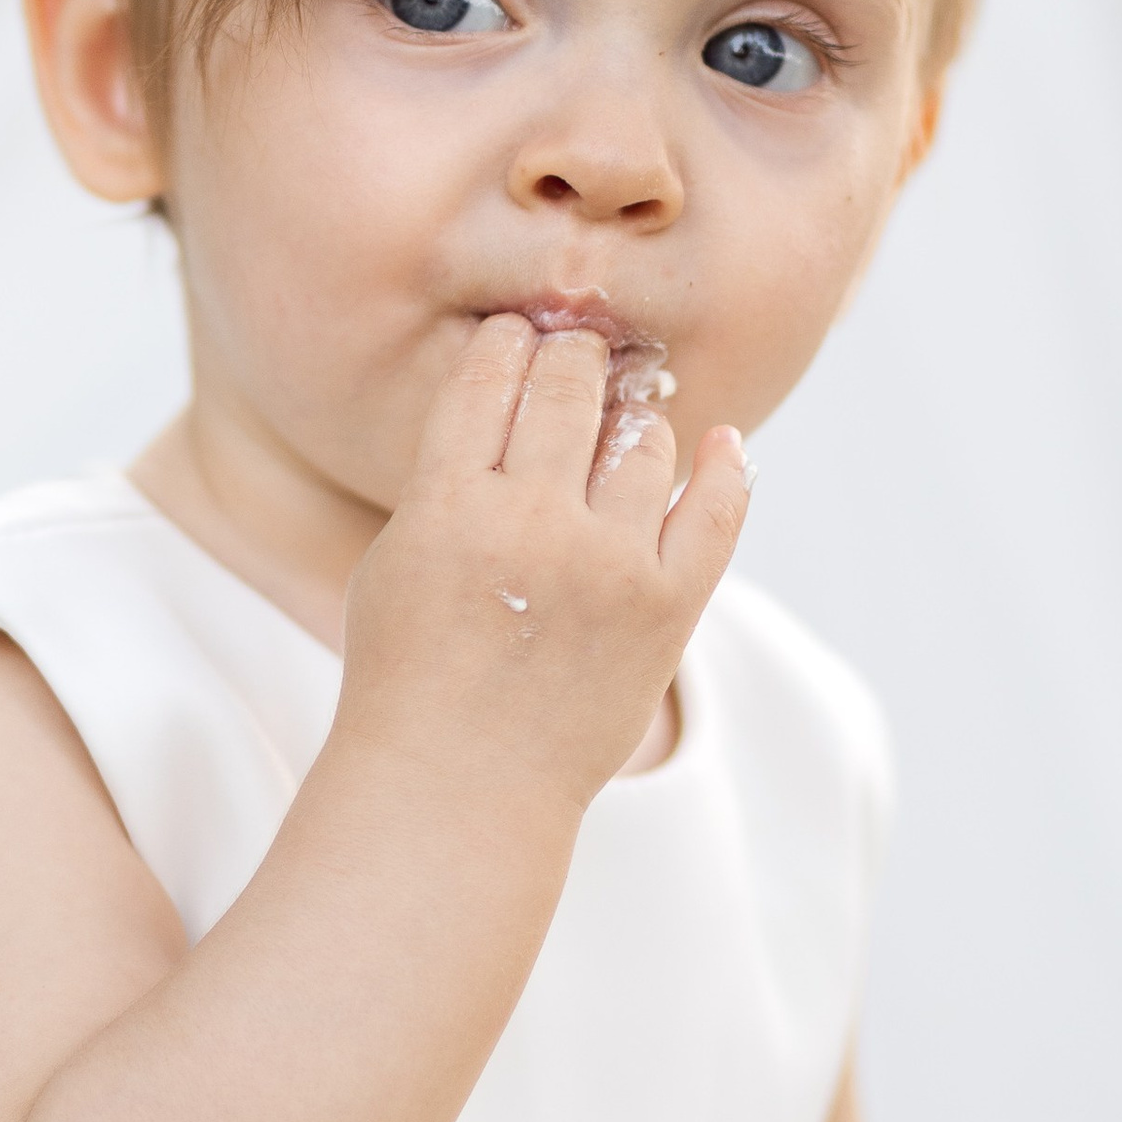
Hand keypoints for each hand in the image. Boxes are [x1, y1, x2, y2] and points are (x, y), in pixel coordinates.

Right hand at [338, 314, 749, 815]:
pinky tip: (720, 443)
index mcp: (447, 504)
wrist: (460, 787)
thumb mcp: (397, 556)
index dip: (509, 341)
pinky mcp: (668, 610)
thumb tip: (515, 391)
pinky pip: (718, 511)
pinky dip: (724, 466)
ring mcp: (608, 567)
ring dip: (632, 421)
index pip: (489, 375)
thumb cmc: (413, 672)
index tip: (519, 335)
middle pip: (569, 388)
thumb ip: (450, 474)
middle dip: (573, 358)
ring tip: (618, 431)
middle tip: (575, 358)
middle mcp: (532, 524)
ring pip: (646, 439)